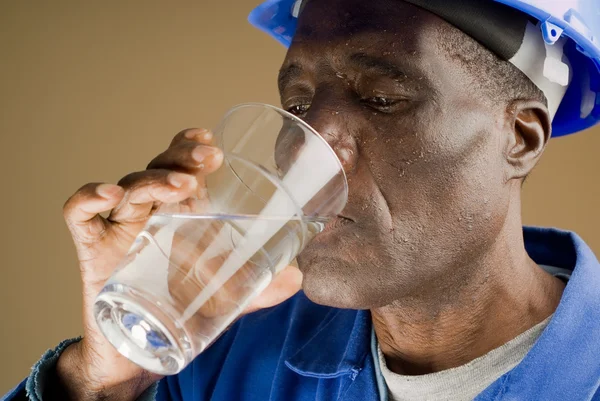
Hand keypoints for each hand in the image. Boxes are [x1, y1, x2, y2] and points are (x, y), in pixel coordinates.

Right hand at [56, 128, 302, 400]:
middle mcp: (149, 210)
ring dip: (154, 179)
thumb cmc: (179, 308)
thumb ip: (258, 287)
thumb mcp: (224, 296)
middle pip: (158, 167)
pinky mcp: (92, 247)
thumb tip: (297, 278)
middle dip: (181, 156)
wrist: (137, 348)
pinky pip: (79, 214)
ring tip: (181, 186)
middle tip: (207, 158)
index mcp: (178, 211)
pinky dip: (88, 198)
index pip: (181, 165)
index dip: (191, 146)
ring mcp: (120, 226)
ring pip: (129, 185)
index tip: (212, 142)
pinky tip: (109, 195)